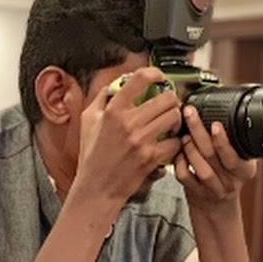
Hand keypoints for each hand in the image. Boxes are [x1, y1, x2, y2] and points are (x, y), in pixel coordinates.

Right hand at [73, 67, 181, 207]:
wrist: (96, 188)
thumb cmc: (91, 157)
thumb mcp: (87, 123)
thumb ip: (99, 101)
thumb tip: (111, 87)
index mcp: (113, 111)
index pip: (140, 79)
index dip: (155, 73)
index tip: (159, 77)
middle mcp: (128, 123)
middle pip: (166, 98)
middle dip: (171, 100)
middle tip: (168, 105)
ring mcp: (141, 141)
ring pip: (174, 117)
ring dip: (175, 119)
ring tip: (170, 123)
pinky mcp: (150, 158)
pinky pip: (174, 142)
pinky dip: (175, 142)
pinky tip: (169, 143)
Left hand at [173, 106, 256, 211]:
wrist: (215, 210)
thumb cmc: (223, 180)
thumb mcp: (235, 163)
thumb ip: (229, 145)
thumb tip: (213, 113)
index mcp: (244, 170)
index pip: (235, 155)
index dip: (224, 141)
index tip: (215, 124)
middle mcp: (230, 181)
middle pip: (214, 156)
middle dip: (200, 132)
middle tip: (190, 114)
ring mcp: (213, 189)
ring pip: (202, 169)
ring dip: (190, 149)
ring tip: (184, 135)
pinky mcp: (196, 194)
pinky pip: (186, 177)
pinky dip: (180, 163)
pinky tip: (177, 153)